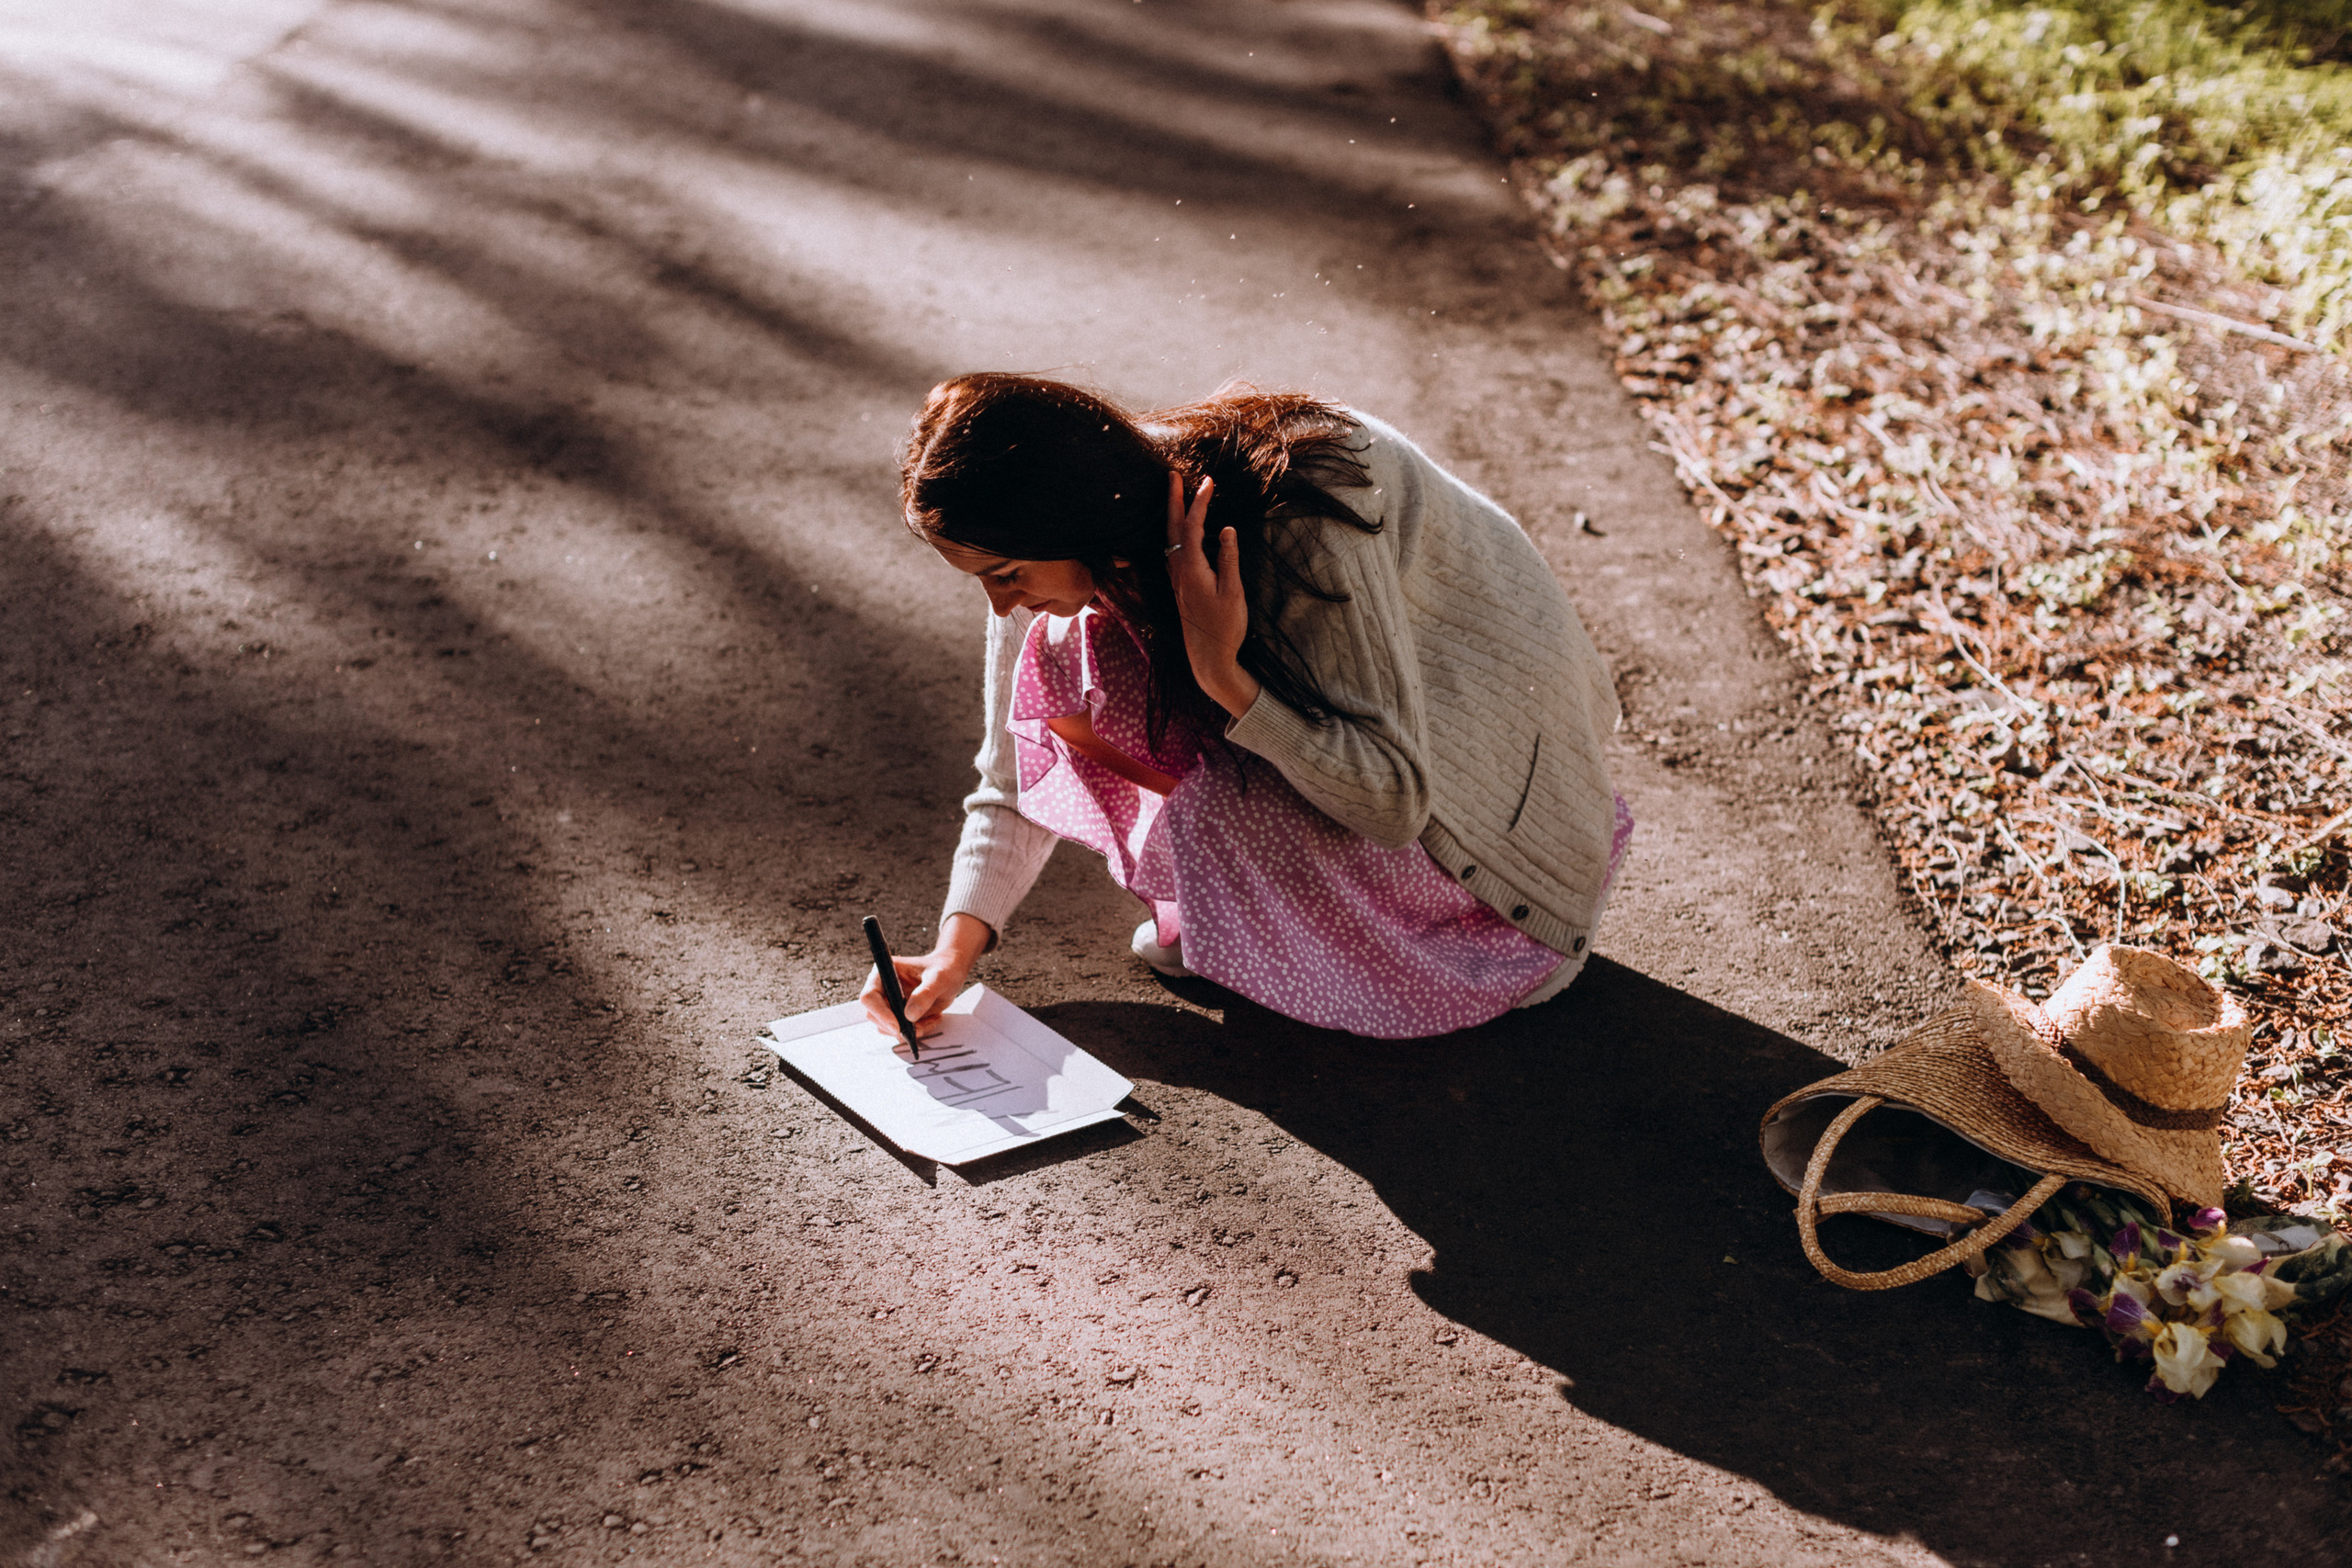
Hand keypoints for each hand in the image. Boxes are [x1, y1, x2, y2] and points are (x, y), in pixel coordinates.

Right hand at [860, 913, 990, 1051]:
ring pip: (886, 1027)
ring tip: (933, 1017)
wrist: (951, 973)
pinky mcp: (898, 1015)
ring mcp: (889, 1003)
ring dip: (909, 1030)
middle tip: (919, 1026)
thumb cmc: (944, 969)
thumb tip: (909, 1015)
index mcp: (884, 973)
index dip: (880, 1013)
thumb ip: (925, 994)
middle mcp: (882, 989)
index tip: (898, 1025)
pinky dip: (916, 1031)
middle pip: (874, 1016)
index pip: (869, 996)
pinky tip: (933, 1019)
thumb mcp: (939, 978)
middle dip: (896, 1025)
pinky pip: (900, 1031)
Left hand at [1163, 471, 1262, 718]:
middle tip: (1173, 475)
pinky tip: (1180, 533)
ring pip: (1170, 539)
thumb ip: (1229, 560)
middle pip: (1172, 528)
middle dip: (1173, 500)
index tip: (1208, 481)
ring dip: (1172, 515)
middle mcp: (1179, 572)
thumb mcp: (1233, 593)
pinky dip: (1175, 534)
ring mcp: (1177, 580)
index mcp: (1192, 570)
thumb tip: (1227, 529)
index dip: (1200, 502)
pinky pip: (1173, 551)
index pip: (1193, 527)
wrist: (1209, 659)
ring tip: (1175, 496)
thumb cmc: (1226, 628)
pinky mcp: (1180, 588)